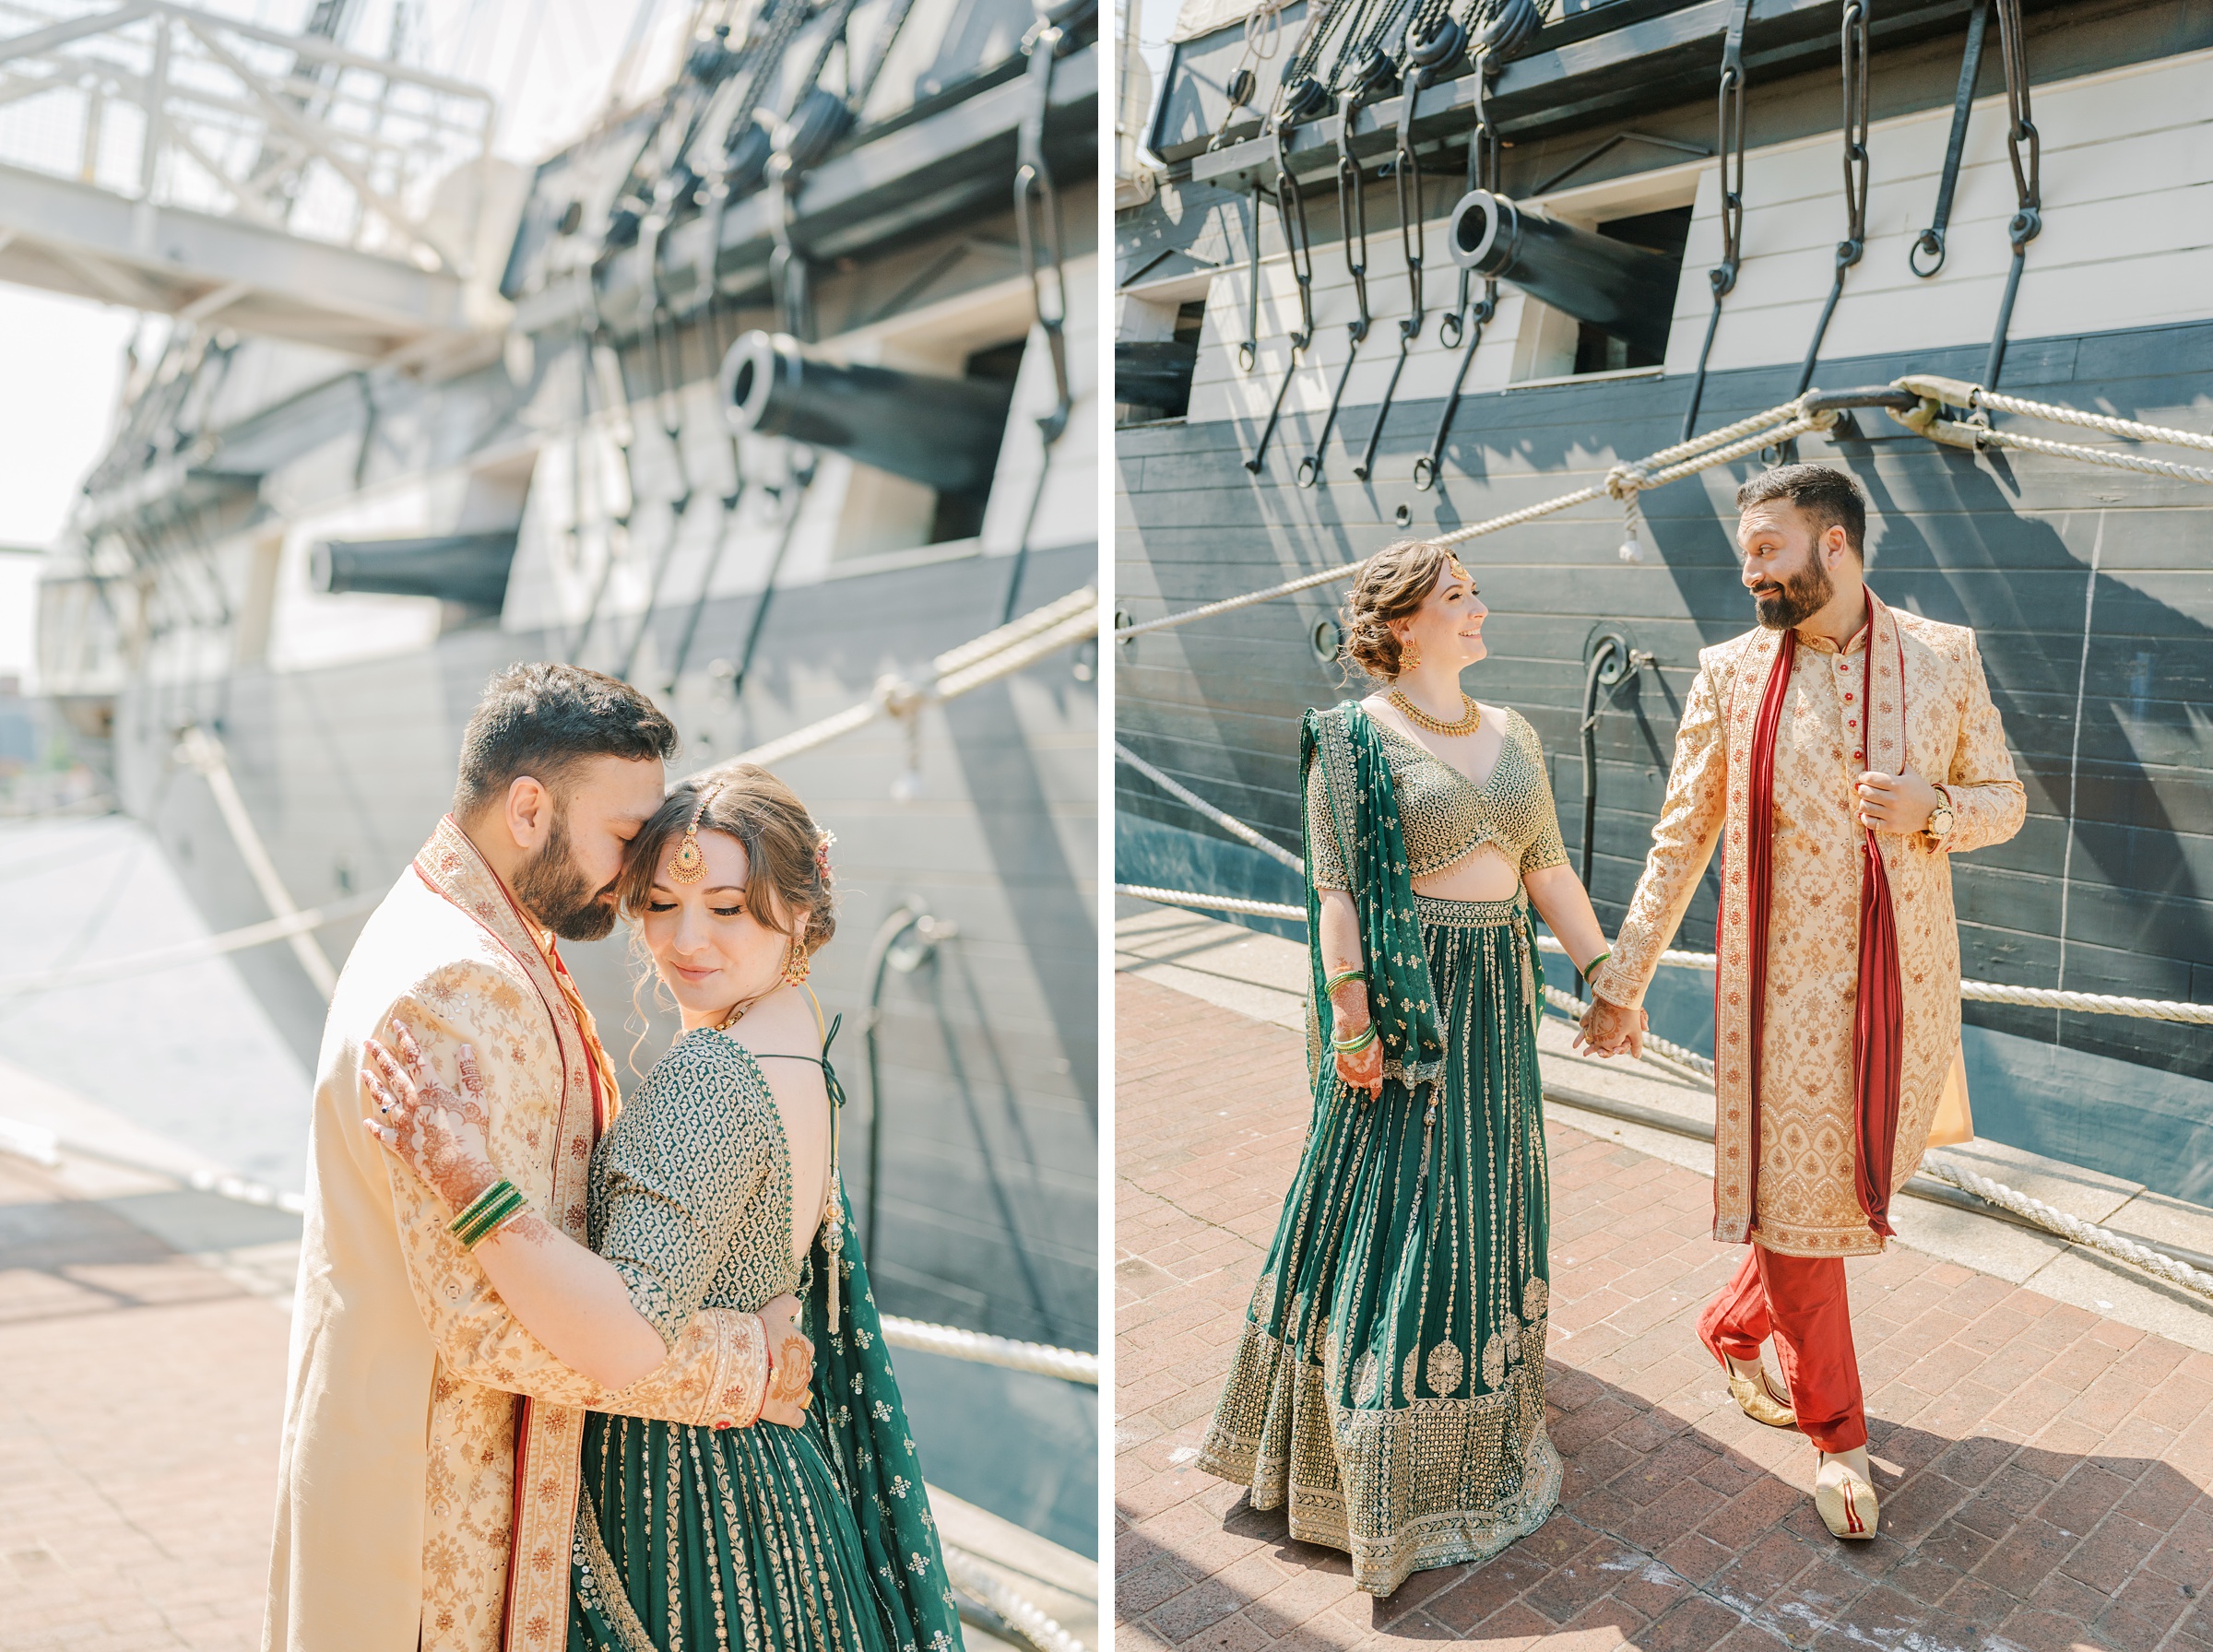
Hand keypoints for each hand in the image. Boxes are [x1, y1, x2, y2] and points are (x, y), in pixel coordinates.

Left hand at [362, 1020, 495, 1211]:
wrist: (460, 1171)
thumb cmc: (472, 1135)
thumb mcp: (477, 1101)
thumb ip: (469, 1073)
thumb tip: (465, 1047)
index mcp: (431, 1089)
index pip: (416, 1058)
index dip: (406, 1039)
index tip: (396, 1024)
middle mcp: (412, 1103)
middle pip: (393, 1075)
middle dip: (381, 1056)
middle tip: (368, 1042)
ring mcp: (403, 1124)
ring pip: (383, 1100)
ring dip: (373, 1085)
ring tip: (362, 1073)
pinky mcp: (401, 1145)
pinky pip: (383, 1134)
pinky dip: (374, 1127)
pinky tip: (367, 1122)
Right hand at [756, 1294, 813, 1427]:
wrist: (740, 1363)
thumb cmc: (756, 1335)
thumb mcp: (773, 1311)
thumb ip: (787, 1304)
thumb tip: (796, 1302)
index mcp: (804, 1347)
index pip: (802, 1348)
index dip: (786, 1350)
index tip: (771, 1350)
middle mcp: (805, 1369)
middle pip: (800, 1370)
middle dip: (788, 1371)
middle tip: (766, 1370)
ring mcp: (796, 1392)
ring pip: (798, 1392)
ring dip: (787, 1392)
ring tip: (768, 1391)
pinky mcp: (786, 1412)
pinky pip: (796, 1418)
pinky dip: (793, 1417)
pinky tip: (785, 1415)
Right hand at [1331, 990, 1383, 1099]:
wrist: (1353, 1034)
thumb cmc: (1370, 1041)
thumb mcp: (1380, 1053)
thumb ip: (1378, 1064)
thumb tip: (1377, 1067)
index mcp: (1374, 1076)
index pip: (1375, 1091)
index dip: (1375, 1095)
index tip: (1373, 1098)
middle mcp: (1362, 1079)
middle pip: (1364, 1086)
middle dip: (1365, 1082)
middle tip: (1365, 1073)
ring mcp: (1349, 1076)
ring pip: (1353, 1083)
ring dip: (1355, 1079)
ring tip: (1356, 1070)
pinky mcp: (1340, 1070)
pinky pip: (1343, 1077)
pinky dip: (1346, 1074)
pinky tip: (1348, 1067)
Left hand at [1574, 994, 1645, 1059]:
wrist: (1612, 990)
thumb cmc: (1626, 1002)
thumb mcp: (1636, 1010)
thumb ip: (1641, 1019)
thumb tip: (1646, 1029)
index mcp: (1623, 1035)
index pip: (1621, 1047)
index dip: (1619, 1049)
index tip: (1616, 1050)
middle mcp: (1611, 1035)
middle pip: (1607, 1048)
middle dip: (1604, 1052)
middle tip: (1600, 1053)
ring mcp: (1600, 1030)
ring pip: (1595, 1043)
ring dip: (1590, 1049)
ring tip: (1585, 1053)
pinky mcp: (1590, 1024)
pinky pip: (1584, 1034)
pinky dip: (1579, 1040)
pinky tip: (1574, 1046)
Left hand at [1855, 765, 1940, 834]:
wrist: (1934, 811)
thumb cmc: (1921, 791)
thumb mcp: (1912, 775)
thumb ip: (1899, 765)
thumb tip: (1886, 754)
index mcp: (1898, 784)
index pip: (1871, 778)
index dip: (1863, 777)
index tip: (1863, 777)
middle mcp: (1894, 799)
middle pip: (1864, 792)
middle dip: (1862, 789)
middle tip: (1864, 788)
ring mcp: (1892, 814)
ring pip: (1864, 806)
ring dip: (1863, 802)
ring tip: (1867, 800)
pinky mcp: (1892, 826)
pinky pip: (1869, 822)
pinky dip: (1865, 817)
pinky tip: (1869, 813)